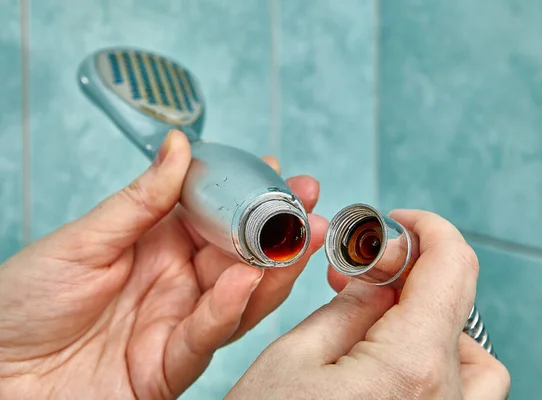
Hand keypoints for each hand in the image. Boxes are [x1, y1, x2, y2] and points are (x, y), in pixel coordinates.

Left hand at [0, 130, 326, 398]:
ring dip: (274, 268)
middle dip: (280, 230)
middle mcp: (177, 282)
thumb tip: (180, 144)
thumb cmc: (23, 303)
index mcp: (157, 245)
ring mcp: (178, 323)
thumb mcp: (83, 239)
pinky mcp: (170, 366)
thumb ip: (140, 199)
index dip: (249, 194)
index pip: (217, 215)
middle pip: (240, 255)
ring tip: (302, 238)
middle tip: (310, 205)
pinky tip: (247, 279)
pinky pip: (208, 336)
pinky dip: (230, 308)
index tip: (279, 171)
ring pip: (241, 297)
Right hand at [226, 210, 509, 399]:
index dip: (429, 228)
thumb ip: (348, 308)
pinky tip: (401, 355)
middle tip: (360, 271)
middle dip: (411, 271)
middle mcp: (445, 398)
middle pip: (456, 303)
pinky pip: (471, 390)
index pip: (453, 266)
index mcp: (410, 364)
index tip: (398, 221)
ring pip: (471, 349)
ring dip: (432, 314)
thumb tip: (377, 277)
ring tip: (377, 314)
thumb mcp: (294, 358)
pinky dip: (446, 357)